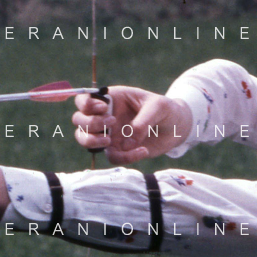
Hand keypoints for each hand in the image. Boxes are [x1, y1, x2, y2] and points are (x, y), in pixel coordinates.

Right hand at [72, 86, 191, 164]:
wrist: (177, 127)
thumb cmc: (165, 109)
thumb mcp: (158, 107)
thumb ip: (142, 122)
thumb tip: (127, 143)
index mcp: (111, 98)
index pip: (84, 99)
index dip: (85, 104)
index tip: (103, 109)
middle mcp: (105, 116)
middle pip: (79, 120)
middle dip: (90, 123)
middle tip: (111, 123)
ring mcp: (109, 133)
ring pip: (85, 139)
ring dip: (92, 141)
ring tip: (109, 141)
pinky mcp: (118, 150)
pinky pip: (111, 157)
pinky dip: (125, 157)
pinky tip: (142, 150)